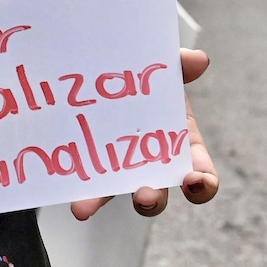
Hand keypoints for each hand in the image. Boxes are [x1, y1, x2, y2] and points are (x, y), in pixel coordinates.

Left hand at [69, 48, 218, 220]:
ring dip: (100, 201)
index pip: (201, 175)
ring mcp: (122, 168)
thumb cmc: (151, 80)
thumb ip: (180, 65)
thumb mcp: (166, 71)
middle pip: (157, 194)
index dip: (202, 185)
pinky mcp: (93, 163)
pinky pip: (86, 180)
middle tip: (143, 196)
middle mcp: (154, 165)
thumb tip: (198, 59)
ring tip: (83, 207)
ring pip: (114, 192)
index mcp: (183, 146)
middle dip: (151, 200)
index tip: (194, 182)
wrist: (113, 71)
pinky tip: (63, 191)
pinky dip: (77, 188)